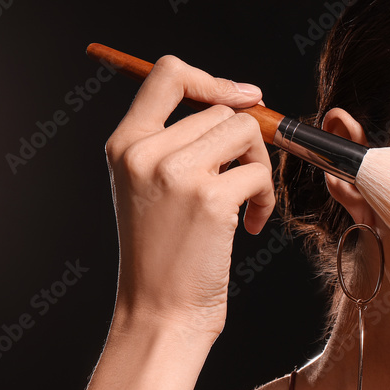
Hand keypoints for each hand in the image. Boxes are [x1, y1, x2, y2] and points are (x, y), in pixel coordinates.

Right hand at [104, 55, 275, 337]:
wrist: (160, 313)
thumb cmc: (164, 257)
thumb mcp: (150, 190)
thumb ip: (178, 145)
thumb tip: (240, 105)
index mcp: (125, 144)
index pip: (168, 75)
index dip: (214, 80)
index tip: (246, 97)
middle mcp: (145, 151)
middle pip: (221, 111)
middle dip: (246, 145)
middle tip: (244, 184)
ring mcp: (176, 172)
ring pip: (245, 133)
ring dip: (259, 168)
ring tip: (247, 204)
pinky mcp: (209, 198)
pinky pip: (258, 172)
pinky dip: (265, 198)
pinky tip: (249, 226)